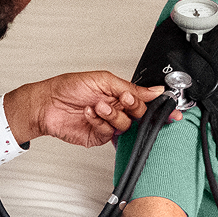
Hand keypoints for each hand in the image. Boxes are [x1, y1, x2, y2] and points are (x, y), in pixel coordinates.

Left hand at [3, 72, 163, 146]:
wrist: (46, 104)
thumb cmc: (68, 87)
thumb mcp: (102, 80)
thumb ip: (130, 88)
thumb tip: (153, 90)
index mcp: (120, 93)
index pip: (146, 100)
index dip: (160, 106)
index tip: (171, 110)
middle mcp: (116, 109)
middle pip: (140, 115)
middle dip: (133, 108)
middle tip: (122, 101)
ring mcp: (108, 124)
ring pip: (126, 125)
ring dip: (112, 115)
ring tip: (98, 106)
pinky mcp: (99, 136)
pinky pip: (109, 133)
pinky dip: (100, 123)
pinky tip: (89, 114)